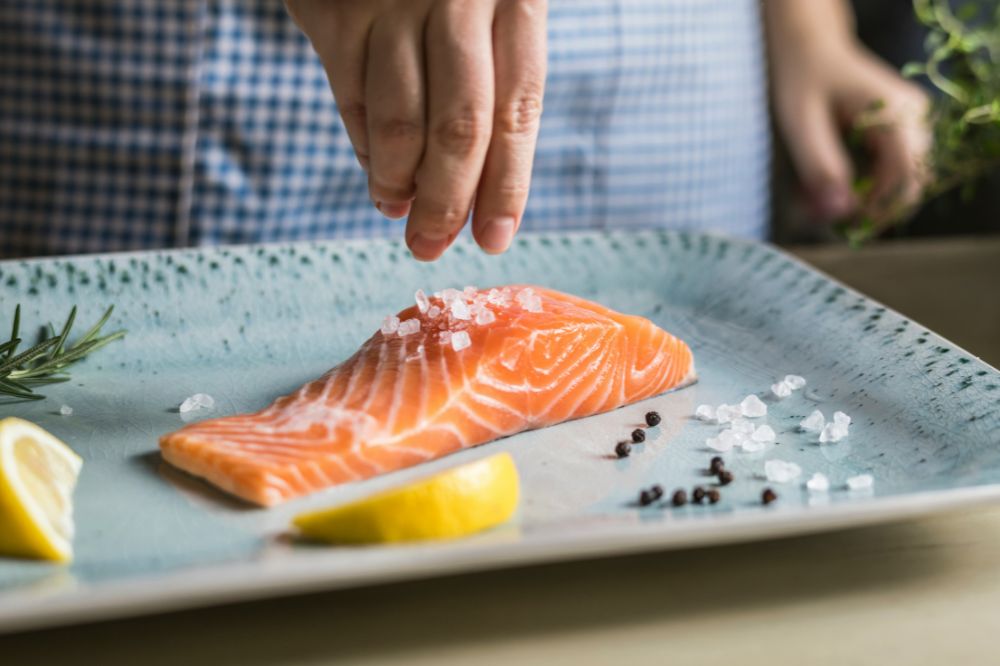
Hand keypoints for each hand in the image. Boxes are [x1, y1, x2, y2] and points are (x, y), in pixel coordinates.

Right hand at [285, 0, 546, 259]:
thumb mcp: (491, 3)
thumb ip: (493, 76)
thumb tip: (480, 191)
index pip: (516, 111)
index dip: (506, 184)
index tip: (495, 238)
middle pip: (459, 127)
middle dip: (447, 201)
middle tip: (431, 247)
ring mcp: (391, 3)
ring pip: (398, 121)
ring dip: (397, 183)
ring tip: (398, 212)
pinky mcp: (335, 11)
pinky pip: (350, 99)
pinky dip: (365, 148)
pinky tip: (378, 173)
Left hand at [772, 41, 930, 225]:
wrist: (811, 52)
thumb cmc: (803, 80)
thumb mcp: (801, 124)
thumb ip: (820, 167)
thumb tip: (840, 213)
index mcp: (898, 113)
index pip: (907, 179)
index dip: (878, 209)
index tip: (840, 222)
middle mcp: (915, 120)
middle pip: (907, 187)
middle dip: (866, 210)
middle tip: (820, 216)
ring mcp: (912, 128)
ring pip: (898, 186)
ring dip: (860, 203)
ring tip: (816, 202)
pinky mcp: (901, 137)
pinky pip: (889, 176)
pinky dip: (859, 189)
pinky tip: (826, 188)